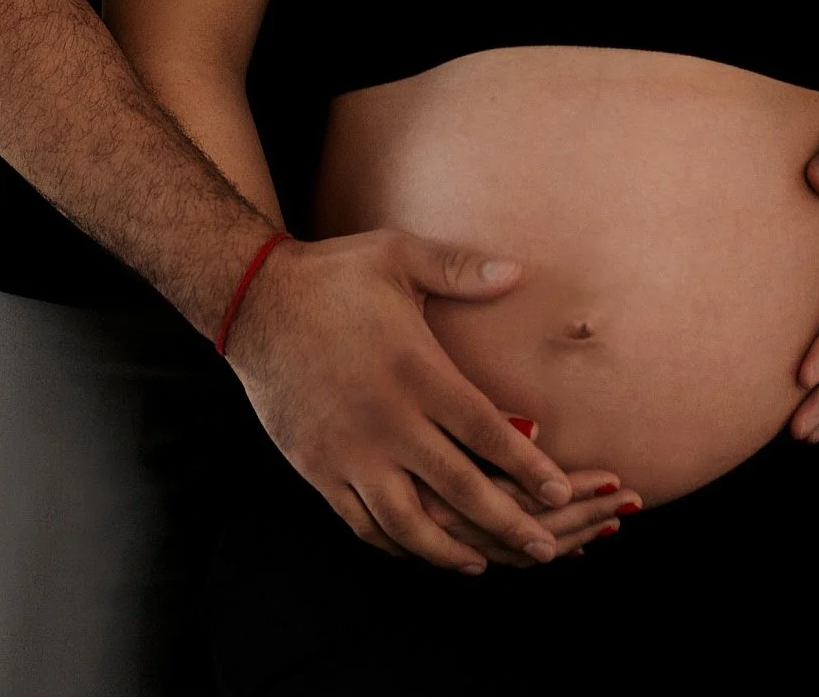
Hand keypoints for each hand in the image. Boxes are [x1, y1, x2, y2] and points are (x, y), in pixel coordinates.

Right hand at [223, 227, 614, 570]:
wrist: (255, 301)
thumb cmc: (334, 274)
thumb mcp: (399, 255)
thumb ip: (461, 269)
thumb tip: (518, 271)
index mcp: (415, 372)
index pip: (486, 432)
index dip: (528, 466)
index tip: (563, 489)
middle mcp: (386, 422)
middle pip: (459, 489)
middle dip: (509, 523)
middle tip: (548, 548)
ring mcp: (349, 452)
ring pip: (409, 524)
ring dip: (452, 551)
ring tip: (485, 563)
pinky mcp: (318, 469)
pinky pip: (361, 524)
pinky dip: (396, 544)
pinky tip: (420, 547)